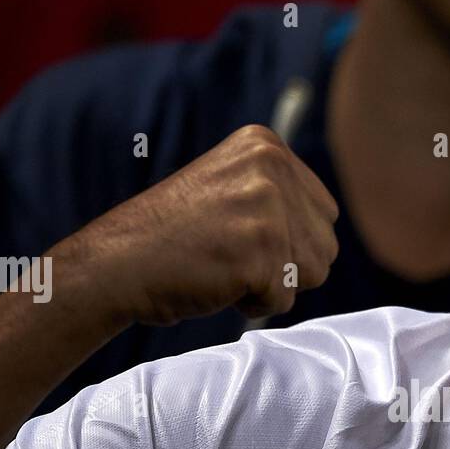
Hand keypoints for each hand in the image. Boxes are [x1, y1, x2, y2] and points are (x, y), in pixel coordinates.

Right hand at [53, 125, 339, 326]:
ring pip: (313, 274)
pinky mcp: (262, 249)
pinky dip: (254, 303)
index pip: (325, 212)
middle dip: (287, 265)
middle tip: (230, 255)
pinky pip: (284, 299)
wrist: (117, 264)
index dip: (289, 240)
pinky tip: (217, 281)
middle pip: (327, 245)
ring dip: (272, 285)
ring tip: (225, 266)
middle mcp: (272, 167)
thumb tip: (331, 231)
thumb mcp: (231, 189)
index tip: (238, 234)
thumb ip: (281, 196)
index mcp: (266, 145)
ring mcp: (268, 207)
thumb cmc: (173, 238)